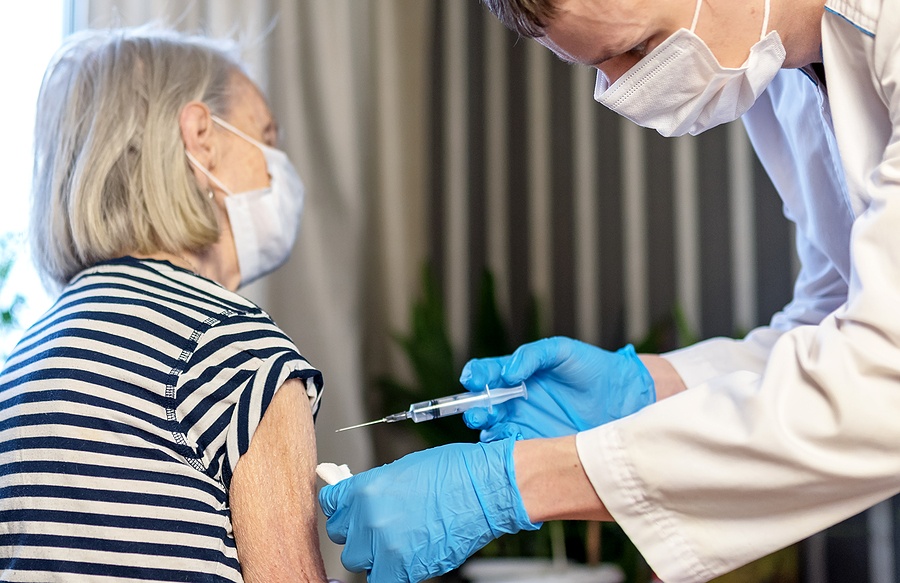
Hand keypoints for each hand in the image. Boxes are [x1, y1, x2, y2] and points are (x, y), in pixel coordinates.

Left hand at [318, 436, 538, 581]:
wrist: (485, 489)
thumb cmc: (454, 473)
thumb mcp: (402, 470)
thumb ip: (373, 487)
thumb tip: (357, 498)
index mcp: (365, 488)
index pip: (330, 504)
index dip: (342, 507)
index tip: (349, 510)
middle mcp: (368, 518)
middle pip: (341, 536)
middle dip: (357, 530)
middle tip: (377, 525)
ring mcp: (384, 545)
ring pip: (357, 560)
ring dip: (372, 553)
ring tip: (395, 540)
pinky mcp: (403, 568)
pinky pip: (379, 579)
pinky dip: (387, 572)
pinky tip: (401, 560)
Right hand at [460, 336, 654, 440]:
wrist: (622, 396)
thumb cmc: (592, 367)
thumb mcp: (561, 351)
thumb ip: (532, 356)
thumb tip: (507, 372)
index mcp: (516, 374)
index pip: (485, 373)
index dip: (475, 375)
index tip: (473, 380)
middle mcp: (514, 399)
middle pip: (481, 404)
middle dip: (473, 407)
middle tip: (479, 409)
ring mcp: (524, 422)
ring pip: (491, 428)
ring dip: (485, 427)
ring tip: (490, 423)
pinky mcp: (537, 444)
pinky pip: (512, 448)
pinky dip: (503, 446)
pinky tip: (506, 440)